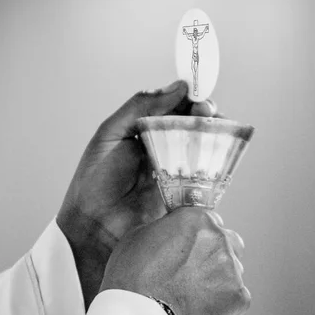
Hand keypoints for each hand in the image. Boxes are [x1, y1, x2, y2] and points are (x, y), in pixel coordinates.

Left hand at [56, 80, 216, 308]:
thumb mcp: (111, 134)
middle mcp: (160, 146)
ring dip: (213, 135)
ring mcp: (174, 169)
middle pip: (190, 124)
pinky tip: (220, 153)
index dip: (187, 97)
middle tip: (207, 113)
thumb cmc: (95, 181)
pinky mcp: (185, 192)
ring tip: (217, 129)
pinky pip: (205, 174)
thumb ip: (140, 107)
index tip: (198, 93)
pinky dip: (216, 163)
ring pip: (201, 146)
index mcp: (141, 130)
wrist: (94, 227)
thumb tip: (177, 87)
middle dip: (203, 115)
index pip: (171, 106)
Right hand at [100, 207, 249, 314]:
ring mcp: (231, 267)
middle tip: (195, 269)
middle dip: (215, 253)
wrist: (138, 312)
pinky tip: (204, 306)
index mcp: (197, 219)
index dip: (199, 235)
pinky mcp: (237, 295)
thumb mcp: (140, 234)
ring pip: (234, 268)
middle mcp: (218, 238)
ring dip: (220, 276)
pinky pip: (238, 296)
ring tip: (196, 291)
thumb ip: (167, 227)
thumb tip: (172, 232)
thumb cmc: (133, 276)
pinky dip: (225, 302)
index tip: (193, 245)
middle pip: (228, 241)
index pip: (210, 220)